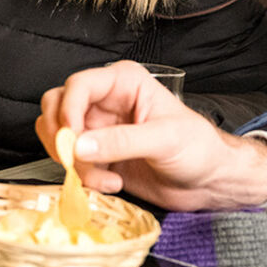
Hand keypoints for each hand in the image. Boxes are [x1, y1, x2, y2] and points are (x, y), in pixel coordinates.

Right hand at [36, 61, 266, 211]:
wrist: (209, 182)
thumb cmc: (198, 149)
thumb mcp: (165, 139)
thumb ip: (122, 141)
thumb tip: (79, 146)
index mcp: (124, 83)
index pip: (78, 85)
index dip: (68, 109)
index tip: (72, 137)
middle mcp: (106, 102)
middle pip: (57, 108)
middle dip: (63, 138)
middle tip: (77, 161)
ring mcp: (99, 129)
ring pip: (58, 138)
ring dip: (73, 163)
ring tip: (104, 179)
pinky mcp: (98, 156)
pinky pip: (70, 162)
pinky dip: (82, 177)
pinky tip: (112, 184)